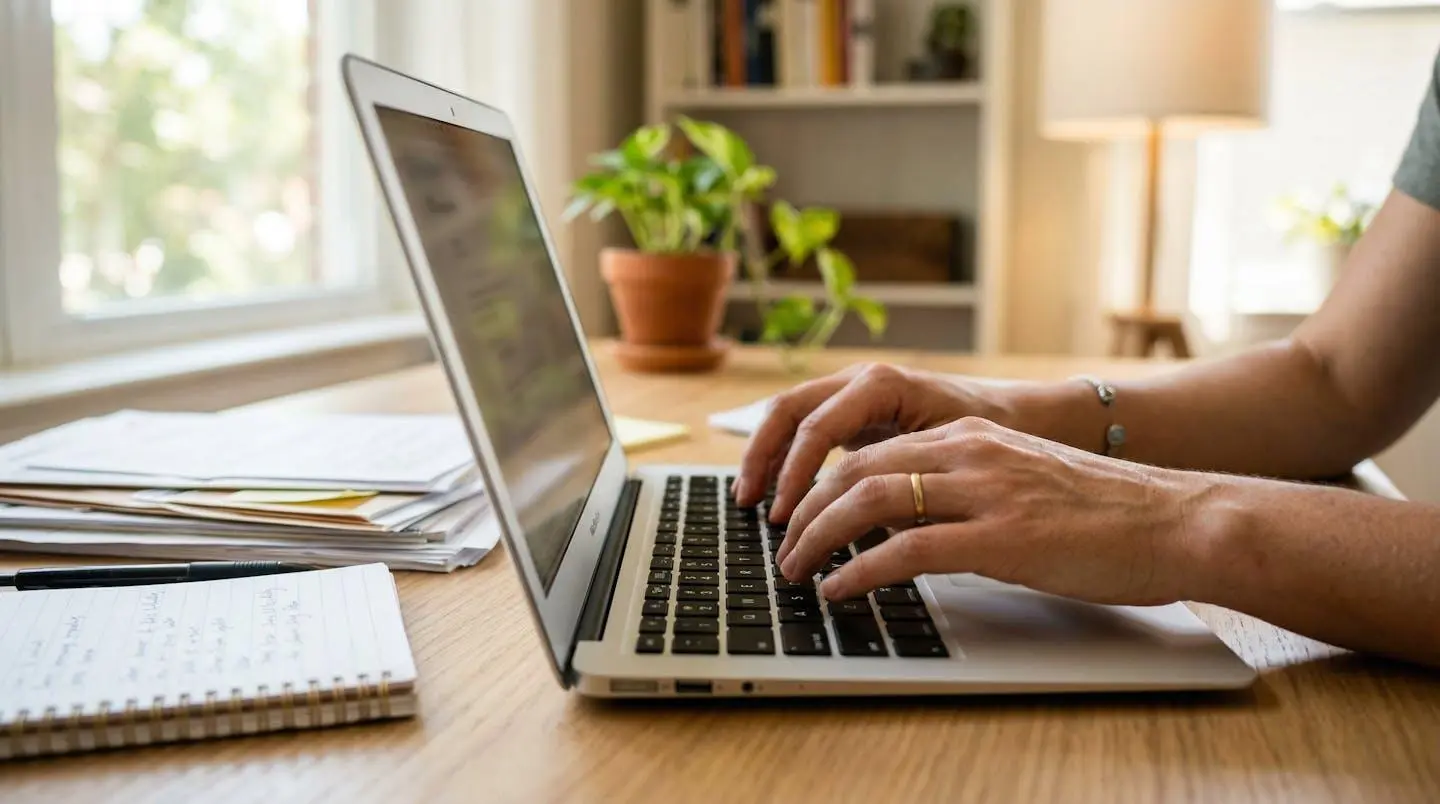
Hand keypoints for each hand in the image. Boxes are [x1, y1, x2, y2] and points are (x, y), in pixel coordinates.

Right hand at [734, 363, 1014, 519]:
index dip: (795, 474)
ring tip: (750, 502)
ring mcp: (854, 392)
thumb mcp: (949, 460)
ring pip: (789, 415)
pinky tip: (778, 493)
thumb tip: (861, 526)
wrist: (1026, 416)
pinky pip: (806, 428)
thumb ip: (901, 485)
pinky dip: (785, 457)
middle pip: (788, 410)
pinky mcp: (855, 412)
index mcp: (881, 385)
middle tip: (750, 505)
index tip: (787, 516)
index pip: (817, 427)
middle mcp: (861, 380)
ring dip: (765, 456)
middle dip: (762, 458)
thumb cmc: (996, 437)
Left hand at [774, 417, 1215, 605]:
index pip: (871, 450)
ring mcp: (985, 491)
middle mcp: (969, 452)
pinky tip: (840, 588)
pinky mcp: (1002, 537)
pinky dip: (860, 569)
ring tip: (796, 570)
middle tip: (783, 545)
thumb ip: (968, 489)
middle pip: (856, 470)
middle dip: (805, 510)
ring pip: (869, 500)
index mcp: (971, 437)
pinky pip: (907, 549)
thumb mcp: (1024, 480)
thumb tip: (913, 524)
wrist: (1177, 519)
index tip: (797, 512)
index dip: (822, 483)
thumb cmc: (1108, 511)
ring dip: (819, 538)